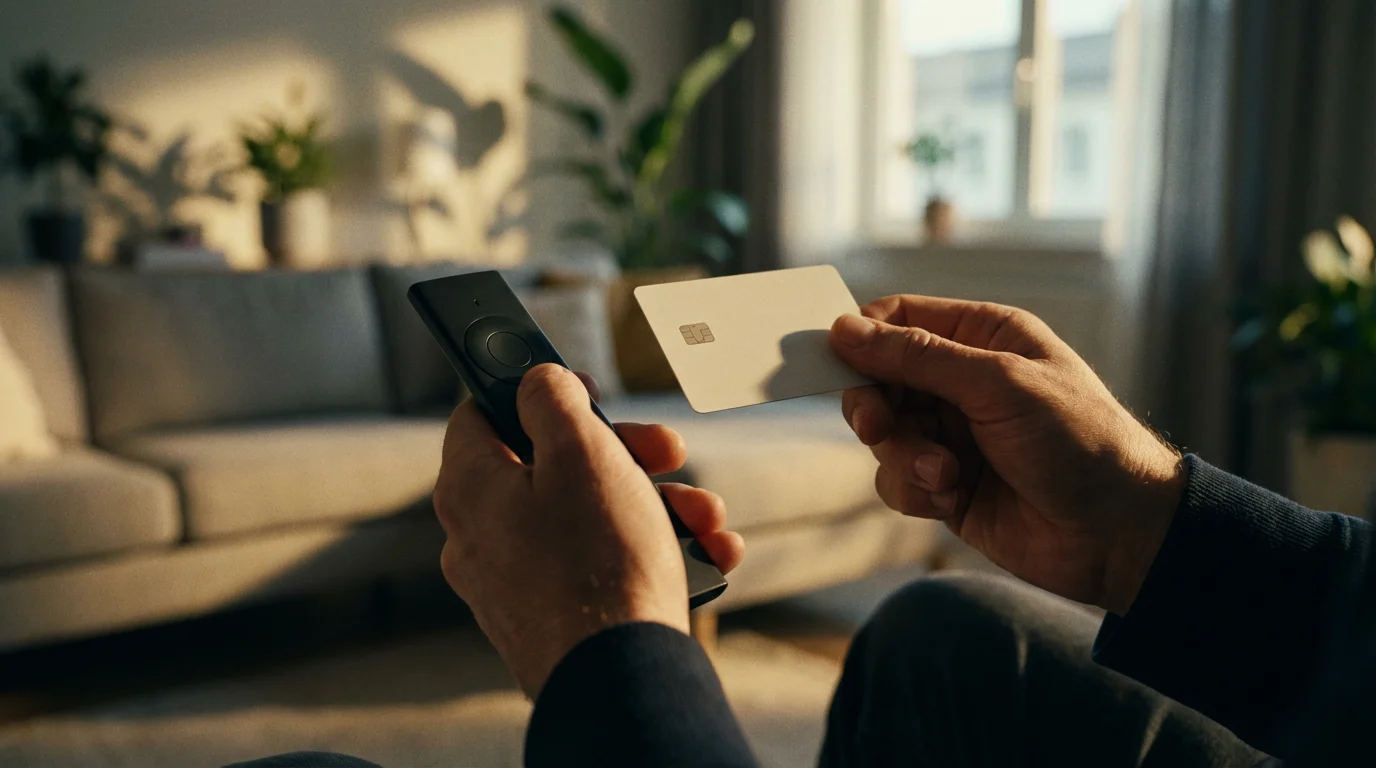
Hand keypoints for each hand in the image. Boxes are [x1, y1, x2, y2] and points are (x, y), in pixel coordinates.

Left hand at [433, 365, 744, 696]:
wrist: (619, 677)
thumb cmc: (596, 561)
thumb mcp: (581, 451)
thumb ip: (553, 399)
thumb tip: (538, 382)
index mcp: (471, 488)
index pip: (479, 413)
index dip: (533, 389)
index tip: (584, 387)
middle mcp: (482, 538)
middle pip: (550, 468)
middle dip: (624, 454)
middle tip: (667, 450)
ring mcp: (516, 585)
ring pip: (588, 519)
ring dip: (655, 504)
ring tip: (705, 515)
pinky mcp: (553, 621)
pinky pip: (600, 568)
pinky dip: (651, 553)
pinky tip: (705, 552)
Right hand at [830, 296, 1185, 614]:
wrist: (1119, 534)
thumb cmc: (1079, 442)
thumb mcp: (998, 384)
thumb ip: (918, 357)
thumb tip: (846, 330)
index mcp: (983, 337)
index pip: (900, 319)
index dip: (864, 338)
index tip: (838, 362)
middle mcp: (964, 382)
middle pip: (879, 379)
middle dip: (875, 407)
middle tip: (879, 427)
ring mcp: (953, 435)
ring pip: (883, 435)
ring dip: (903, 456)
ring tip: (945, 474)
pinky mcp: (946, 486)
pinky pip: (895, 480)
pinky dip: (913, 490)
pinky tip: (950, 498)